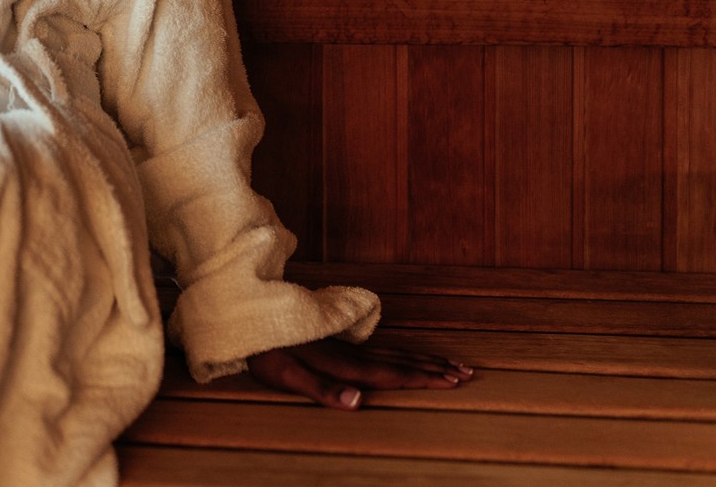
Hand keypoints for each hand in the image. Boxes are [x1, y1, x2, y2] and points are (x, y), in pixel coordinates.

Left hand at [245, 336, 471, 408]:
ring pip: (394, 351)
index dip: (424, 378)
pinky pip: (380, 347)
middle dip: (435, 367)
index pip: (393, 374)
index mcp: (344, 364)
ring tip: (449, 361)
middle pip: (401, 360)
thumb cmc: (265, 351)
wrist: (247, 313)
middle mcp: (351, 352)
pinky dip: (401, 352)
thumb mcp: (288, 375)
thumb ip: (324, 389)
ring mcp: (345, 344)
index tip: (454, 381)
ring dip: (423, 357)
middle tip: (468, 371)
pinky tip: (405, 354)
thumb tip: (360, 402)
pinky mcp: (336, 339)